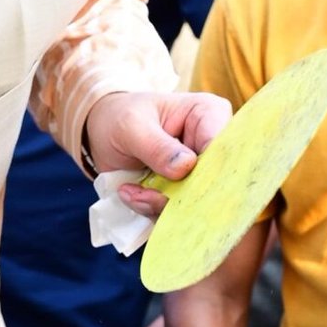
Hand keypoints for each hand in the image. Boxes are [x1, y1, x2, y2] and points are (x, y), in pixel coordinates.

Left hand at [84, 88, 233, 212]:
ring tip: (132, 193)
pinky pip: (177, 212)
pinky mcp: (184, 193)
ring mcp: (199, 173)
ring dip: (160, 206)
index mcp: (210, 114)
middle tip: (144, 195)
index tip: (179, 184)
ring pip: (194, 202)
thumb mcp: (132, 127)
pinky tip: (131, 194)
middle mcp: (212, 145)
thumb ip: (157, 146)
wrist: (102, 133)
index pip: (223, 148)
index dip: (208, 172)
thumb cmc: (120, 117)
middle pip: (213, 181)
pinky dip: (152, 210)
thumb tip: (186, 167)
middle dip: (179, 196)